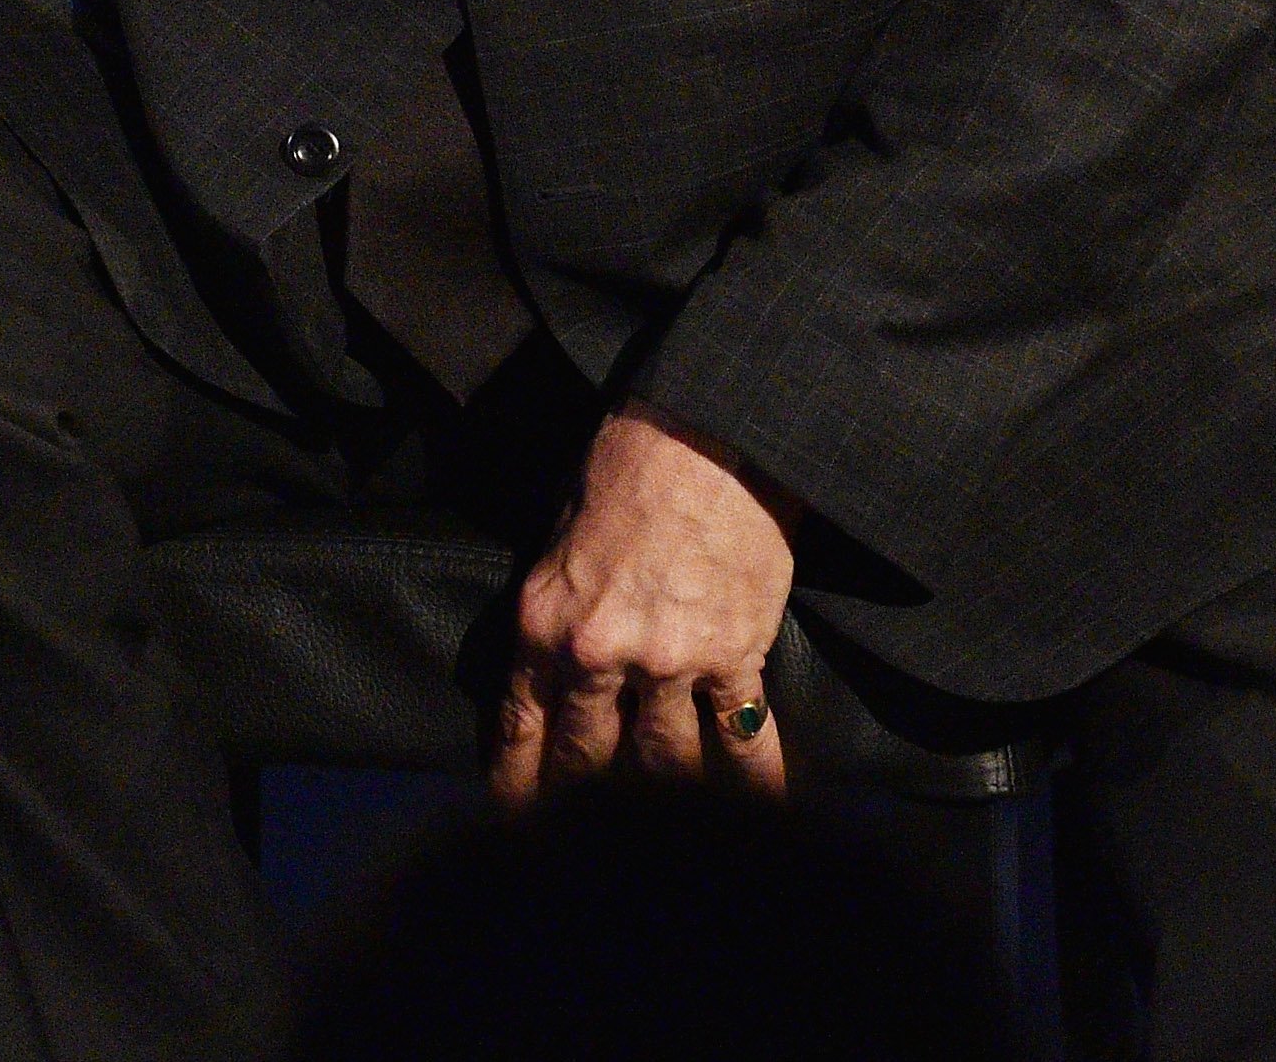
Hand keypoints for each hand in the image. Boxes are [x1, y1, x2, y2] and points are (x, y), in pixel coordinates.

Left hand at [489, 400, 799, 802]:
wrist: (706, 433)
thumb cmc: (626, 463)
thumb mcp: (560, 534)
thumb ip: (559, 608)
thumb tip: (558, 658)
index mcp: (544, 621)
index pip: (523, 721)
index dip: (519, 779)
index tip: (515, 819)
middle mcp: (599, 654)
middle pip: (588, 752)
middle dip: (583, 798)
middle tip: (580, 842)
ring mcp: (670, 662)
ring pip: (662, 759)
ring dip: (664, 798)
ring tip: (667, 835)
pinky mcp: (734, 657)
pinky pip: (742, 738)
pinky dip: (752, 781)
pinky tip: (760, 814)